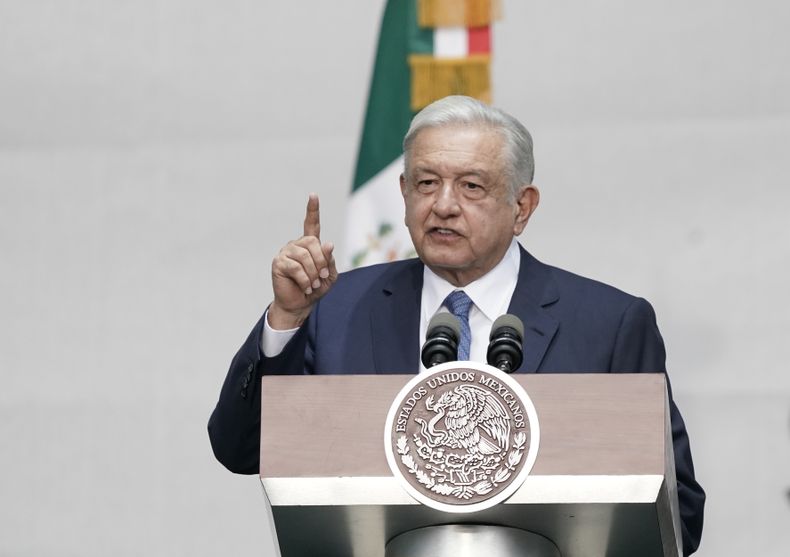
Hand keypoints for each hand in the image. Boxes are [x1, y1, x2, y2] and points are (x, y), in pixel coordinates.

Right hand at [268, 194, 337, 329]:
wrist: (300, 304)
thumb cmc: (315, 288)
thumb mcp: (329, 275)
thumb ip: (329, 260)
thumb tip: (328, 244)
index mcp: (310, 245)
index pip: (311, 224)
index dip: (312, 210)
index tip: (313, 195)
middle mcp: (297, 245)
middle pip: (313, 243)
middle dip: (321, 262)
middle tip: (321, 277)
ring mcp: (286, 252)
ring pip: (305, 256)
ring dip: (313, 274)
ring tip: (312, 284)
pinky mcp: (278, 263)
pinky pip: (295, 267)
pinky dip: (304, 279)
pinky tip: (304, 286)